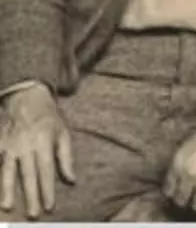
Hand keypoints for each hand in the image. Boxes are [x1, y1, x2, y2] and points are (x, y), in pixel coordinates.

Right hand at [0, 82, 74, 217]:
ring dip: (8, 189)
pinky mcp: (1, 144)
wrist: (28, 99)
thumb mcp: (63, 133)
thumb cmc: (49, 119)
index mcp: (44, 141)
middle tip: (34, 214)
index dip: (48, 189)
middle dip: (31, 196)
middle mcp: (26, 144)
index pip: (46, 170)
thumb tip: (71, 180)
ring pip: (9, 170)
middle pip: (28, 174)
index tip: (50, 206)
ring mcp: (11, 145)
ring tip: (8, 206)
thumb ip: (66, 157)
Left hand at [163, 103, 195, 216]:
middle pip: (181, 200)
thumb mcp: (188, 146)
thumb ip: (182, 165)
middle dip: (185, 199)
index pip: (168, 190)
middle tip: (190, 197)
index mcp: (179, 162)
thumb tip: (179, 182)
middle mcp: (190, 174)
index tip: (176, 193)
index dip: (172, 192)